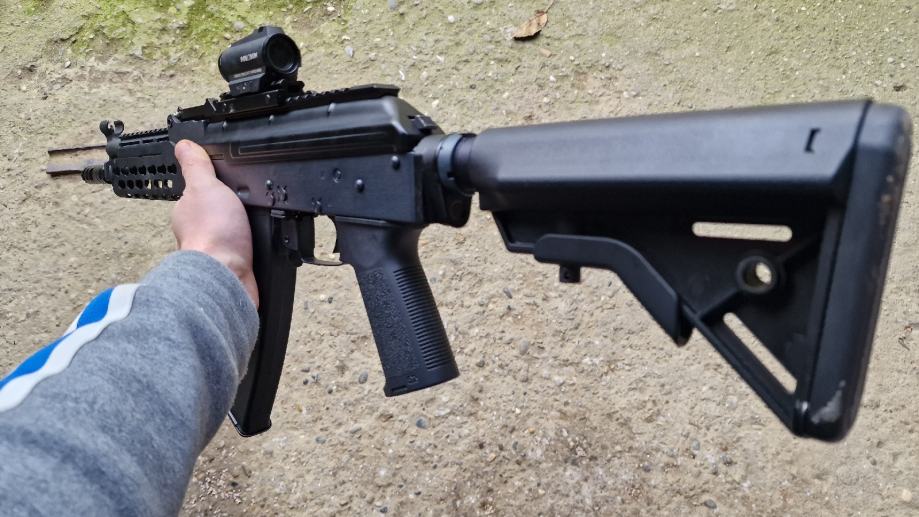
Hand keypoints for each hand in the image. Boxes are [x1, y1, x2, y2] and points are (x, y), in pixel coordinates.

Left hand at [171, 140, 257, 307]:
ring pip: (231, 235)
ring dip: (243, 231)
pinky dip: (251, 249)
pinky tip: (259, 244)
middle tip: (248, 202)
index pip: (200, 194)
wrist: (228, 275)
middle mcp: (199, 232)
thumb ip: (197, 166)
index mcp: (188, 211)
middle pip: (217, 215)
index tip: (227, 183)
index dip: (214, 187)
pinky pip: (244, 253)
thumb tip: (183, 145)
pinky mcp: (234, 267)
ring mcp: (216, 251)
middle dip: (232, 211)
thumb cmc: (212, 234)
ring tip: (257, 223)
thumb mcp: (206, 186)